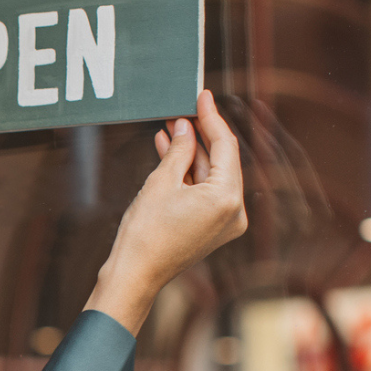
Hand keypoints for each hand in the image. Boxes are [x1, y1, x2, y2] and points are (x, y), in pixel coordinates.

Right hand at [86, 89, 247, 333]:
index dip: (211, 118)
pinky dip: (190, 175)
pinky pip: (206, 192)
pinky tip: (171, 156)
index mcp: (227, 197)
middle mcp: (235, 210)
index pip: (225, 145)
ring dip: (192, 155)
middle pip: (222, 161)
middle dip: (200, 136)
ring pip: (212, 176)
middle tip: (181, 112)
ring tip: (169, 131)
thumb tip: (184, 127)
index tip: (202, 96)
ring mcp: (226, 222)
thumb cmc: (145, 234)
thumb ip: (178, 150)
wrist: (135, 274)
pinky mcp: (213, 228)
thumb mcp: (160, 182)